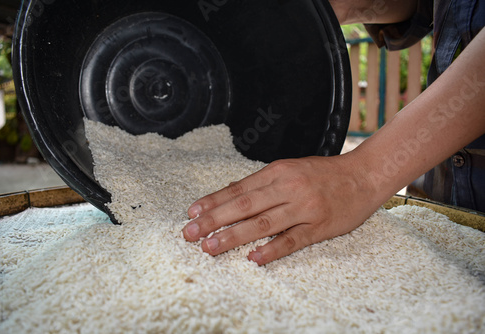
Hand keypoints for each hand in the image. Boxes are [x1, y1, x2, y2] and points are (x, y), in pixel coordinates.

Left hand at [182, 153, 381, 264]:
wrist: (364, 175)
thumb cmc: (323, 173)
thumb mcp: (290, 169)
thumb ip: (262, 182)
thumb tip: (230, 194)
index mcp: (278, 171)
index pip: (239, 189)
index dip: (213, 201)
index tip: (191, 212)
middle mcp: (288, 187)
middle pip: (244, 206)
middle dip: (214, 220)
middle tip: (190, 234)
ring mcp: (304, 208)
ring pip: (263, 223)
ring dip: (234, 236)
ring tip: (210, 247)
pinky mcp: (320, 226)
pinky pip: (292, 240)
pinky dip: (272, 249)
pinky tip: (253, 258)